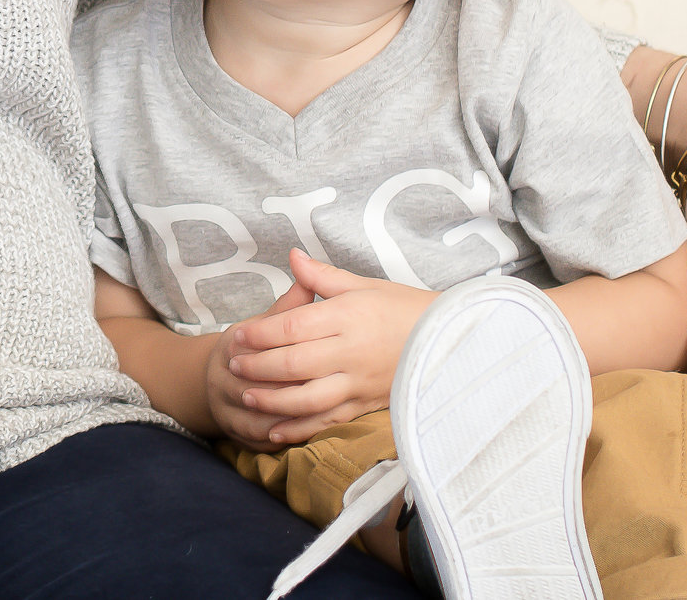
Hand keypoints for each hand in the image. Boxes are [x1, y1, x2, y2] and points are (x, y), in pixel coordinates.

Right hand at [206, 277, 311, 448]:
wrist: (214, 378)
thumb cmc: (250, 347)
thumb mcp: (263, 322)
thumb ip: (288, 307)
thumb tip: (308, 276)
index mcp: (231, 348)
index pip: (257, 355)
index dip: (287, 360)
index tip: (319, 359)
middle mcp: (222, 380)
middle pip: (256, 389)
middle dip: (289, 393)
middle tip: (326, 391)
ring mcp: (225, 409)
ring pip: (257, 420)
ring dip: (286, 421)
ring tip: (318, 416)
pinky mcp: (233, 433)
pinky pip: (257, 441)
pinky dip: (280, 440)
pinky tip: (304, 436)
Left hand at [221, 251, 437, 444]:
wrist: (454, 341)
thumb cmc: (406, 308)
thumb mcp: (365, 286)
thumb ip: (323, 277)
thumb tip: (292, 256)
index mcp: (349, 317)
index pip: (293, 326)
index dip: (261, 332)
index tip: (239, 334)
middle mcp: (352, 352)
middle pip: (294, 363)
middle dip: (258, 365)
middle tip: (233, 364)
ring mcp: (360, 382)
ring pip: (308, 398)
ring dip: (273, 399)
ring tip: (246, 395)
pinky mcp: (368, 405)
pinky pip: (329, 421)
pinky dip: (300, 428)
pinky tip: (275, 431)